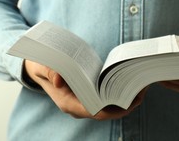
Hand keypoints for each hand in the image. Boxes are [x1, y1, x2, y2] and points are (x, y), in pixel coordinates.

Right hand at [24, 60, 145, 119]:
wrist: (38, 67)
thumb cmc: (41, 66)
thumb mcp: (43, 66)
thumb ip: (50, 71)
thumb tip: (59, 79)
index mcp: (68, 103)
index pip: (95, 112)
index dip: (113, 109)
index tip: (129, 101)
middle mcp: (78, 106)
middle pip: (106, 111)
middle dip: (124, 104)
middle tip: (141, 91)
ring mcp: (84, 100)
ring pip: (108, 105)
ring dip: (124, 98)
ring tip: (140, 86)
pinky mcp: (88, 93)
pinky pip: (106, 97)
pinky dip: (117, 91)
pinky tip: (129, 82)